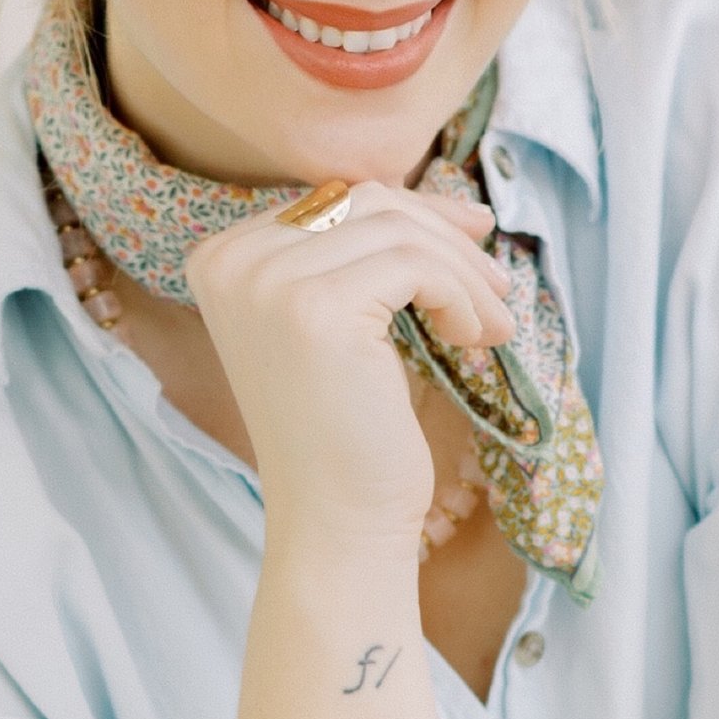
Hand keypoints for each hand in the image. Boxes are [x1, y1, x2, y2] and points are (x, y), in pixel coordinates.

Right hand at [184, 181, 512, 548]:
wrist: (335, 520)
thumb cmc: (347, 431)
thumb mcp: (343, 323)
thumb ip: (364, 256)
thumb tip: (456, 205)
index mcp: (221, 258)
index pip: (333, 198)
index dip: (414, 213)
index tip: (473, 237)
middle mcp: (231, 261)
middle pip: (366, 203)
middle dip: (445, 237)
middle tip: (497, 286)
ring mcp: (266, 281)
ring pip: (398, 230)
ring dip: (462, 272)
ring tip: (493, 323)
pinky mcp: (314, 307)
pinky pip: (414, 264)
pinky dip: (459, 296)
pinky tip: (473, 338)